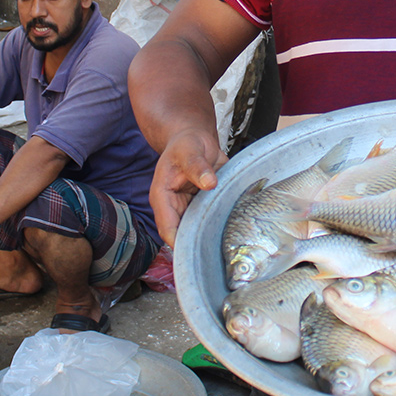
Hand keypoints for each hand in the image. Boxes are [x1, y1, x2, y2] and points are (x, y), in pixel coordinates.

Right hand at [148, 127, 226, 246]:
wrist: (195, 141)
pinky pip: (209, 222)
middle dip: (198, 245)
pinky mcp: (201, 209)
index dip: (180, 243)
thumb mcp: (189, 150)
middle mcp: (173, 208)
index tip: (198, 254)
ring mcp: (188, 210)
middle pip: (183, 235)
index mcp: (162, 197)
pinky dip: (219, 226)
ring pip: (197, 232)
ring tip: (229, 244)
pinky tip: (233, 231)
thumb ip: (197, 165)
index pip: (167, 229)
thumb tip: (209, 183)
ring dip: (210, 238)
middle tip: (219, 253)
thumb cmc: (186, 144)